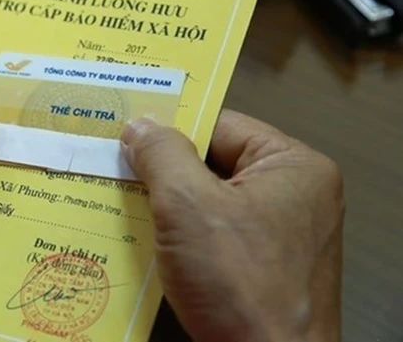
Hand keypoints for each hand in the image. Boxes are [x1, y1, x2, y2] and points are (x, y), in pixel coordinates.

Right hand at [121, 110, 342, 341]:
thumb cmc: (240, 285)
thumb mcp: (189, 205)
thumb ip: (162, 154)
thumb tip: (140, 125)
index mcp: (294, 167)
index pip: (222, 126)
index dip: (172, 126)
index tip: (127, 131)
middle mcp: (294, 197)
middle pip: (214, 163)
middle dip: (164, 170)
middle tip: (116, 165)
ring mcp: (279, 236)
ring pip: (209, 202)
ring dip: (167, 205)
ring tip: (121, 199)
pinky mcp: (261, 269)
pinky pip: (213, 235)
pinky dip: (179, 235)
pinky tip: (144, 237)